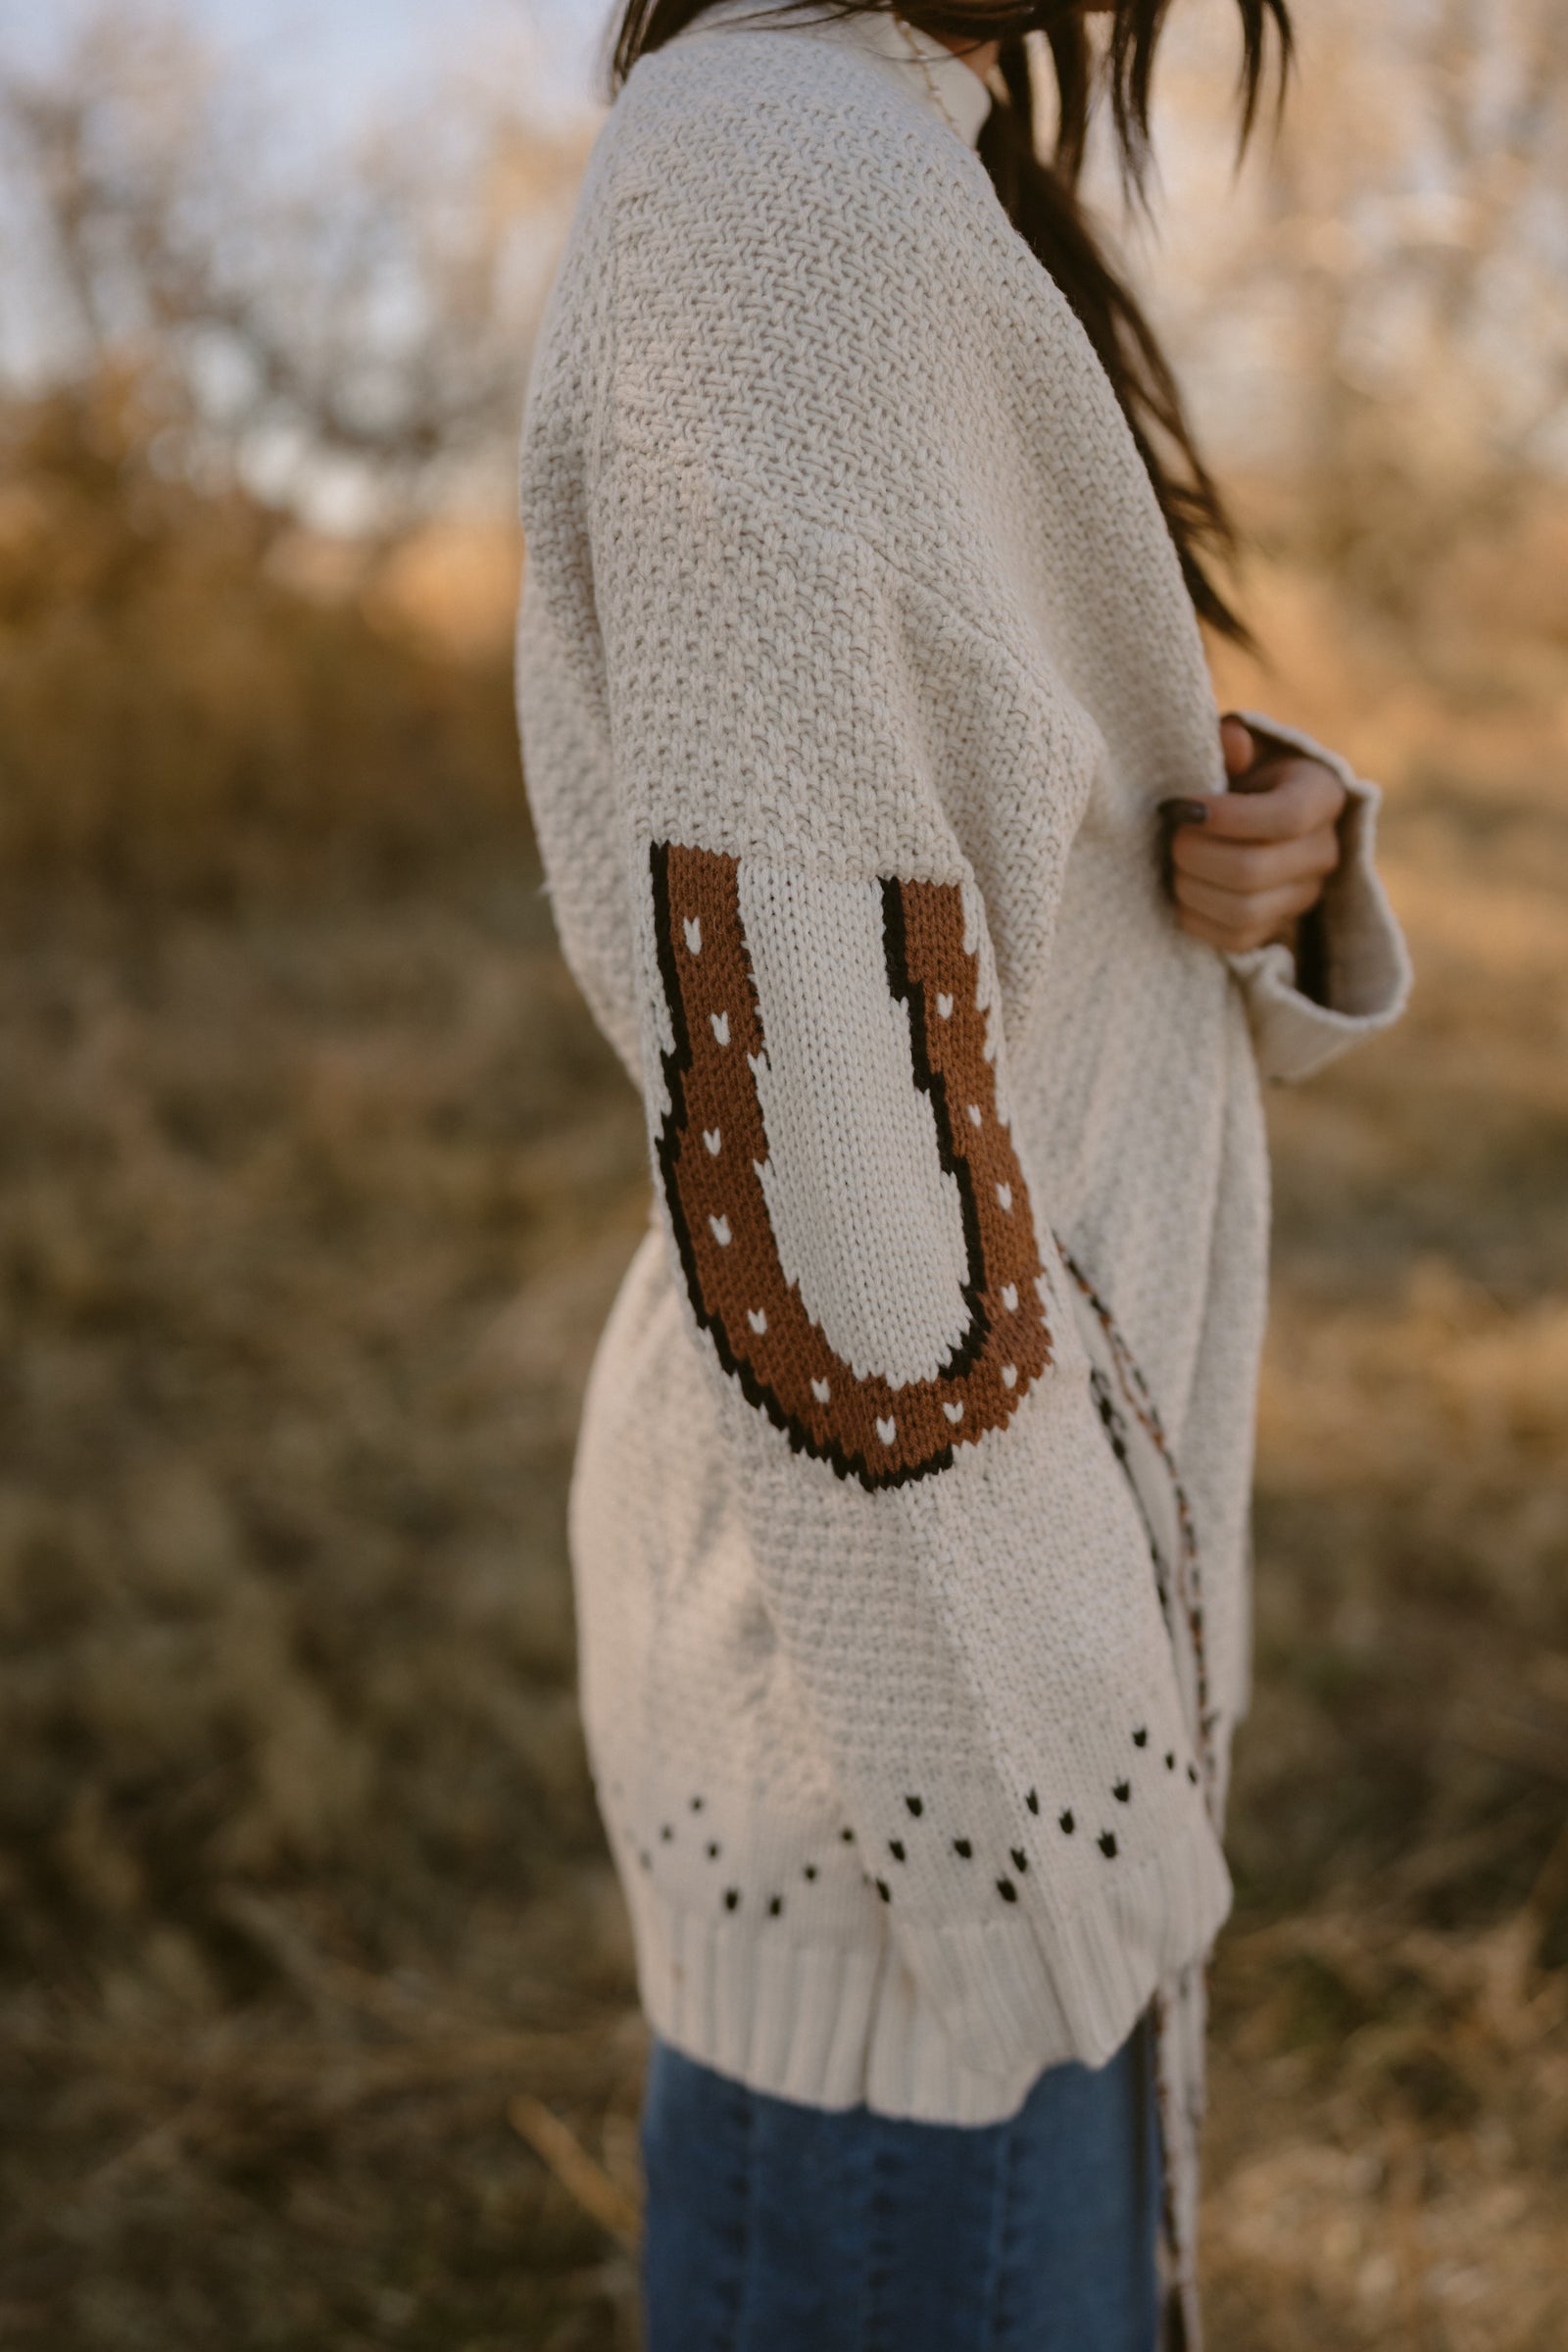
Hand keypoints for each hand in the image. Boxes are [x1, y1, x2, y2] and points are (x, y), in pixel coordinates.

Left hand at [1159, 718, 1347, 953]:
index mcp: (1321, 796)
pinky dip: (1196, 917)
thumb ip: (1234, 743)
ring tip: (1174, 863)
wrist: (1254, 819)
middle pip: (1254, 870)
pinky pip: (1235, 939)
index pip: (1286, 817)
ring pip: (1242, 910)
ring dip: (1191, 888)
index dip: (1229, 817)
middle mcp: (1323, 851)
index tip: (1184, 806)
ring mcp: (1303, 896)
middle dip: (1196, 854)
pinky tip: (1183, 889)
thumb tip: (1232, 740)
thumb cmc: (1242, 775)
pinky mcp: (1278, 929)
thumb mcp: (1242, 751)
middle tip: (1171, 836)